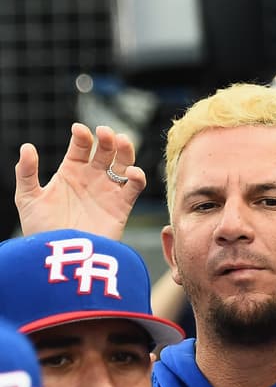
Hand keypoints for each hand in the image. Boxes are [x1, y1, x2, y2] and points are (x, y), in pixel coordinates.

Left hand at [16, 123, 144, 239]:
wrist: (61, 256)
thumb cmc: (42, 229)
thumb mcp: (27, 198)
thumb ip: (26, 172)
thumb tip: (27, 147)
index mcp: (71, 171)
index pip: (81, 146)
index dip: (82, 135)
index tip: (79, 130)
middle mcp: (92, 177)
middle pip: (106, 150)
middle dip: (107, 138)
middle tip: (104, 132)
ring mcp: (108, 190)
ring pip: (124, 162)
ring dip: (126, 150)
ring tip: (122, 141)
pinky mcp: (122, 206)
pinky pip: (134, 187)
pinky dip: (138, 176)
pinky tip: (132, 172)